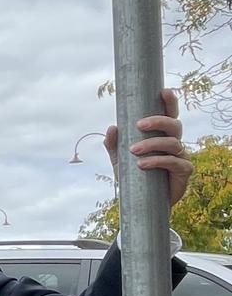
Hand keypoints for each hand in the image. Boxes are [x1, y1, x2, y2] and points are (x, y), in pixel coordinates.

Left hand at [103, 89, 193, 206]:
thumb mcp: (119, 160)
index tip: (163, 91)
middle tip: (139, 124)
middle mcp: (174, 143)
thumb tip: (112, 127)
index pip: (169, 115)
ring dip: (152, 144)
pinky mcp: (183, 172)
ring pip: (173, 143)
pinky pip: (174, 162)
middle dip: (158, 121)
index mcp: (161, 136)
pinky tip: (143, 164)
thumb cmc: (133, 177)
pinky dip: (157, 161)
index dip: (170, 102)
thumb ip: (114, 145)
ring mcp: (181, 157)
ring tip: (133, 151)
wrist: (141, 203)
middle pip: (174, 125)